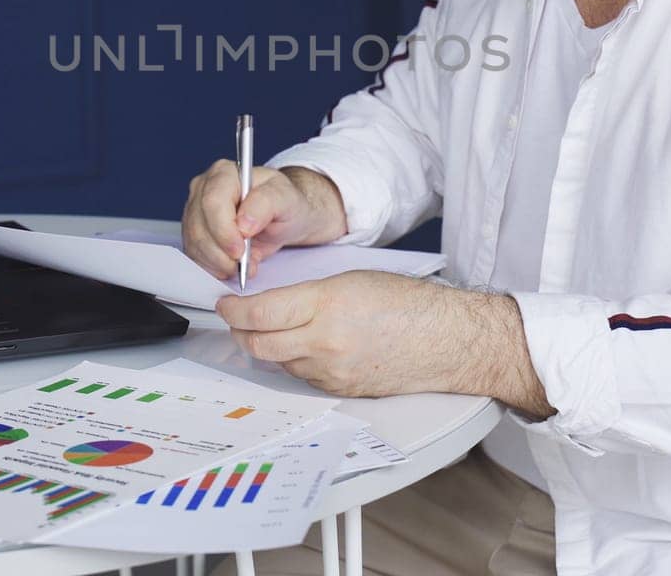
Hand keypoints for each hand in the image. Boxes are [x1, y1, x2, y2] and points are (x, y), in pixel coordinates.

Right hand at [180, 163, 345, 279]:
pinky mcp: (194, 232)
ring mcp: (195, 211)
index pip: (212, 202)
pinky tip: (231, 266)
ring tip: (243, 266)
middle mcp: (204, 189)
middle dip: (221, 252)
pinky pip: (194, 255)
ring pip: (195, 243)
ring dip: (218, 262)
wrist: (283, 217)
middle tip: (245, 263)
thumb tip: (243, 223)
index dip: (224, 230)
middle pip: (199, 226)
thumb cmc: (285, 203)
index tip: (240, 250)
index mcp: (224, 173)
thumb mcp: (286, 199)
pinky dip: (213, 266)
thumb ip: (265, 204)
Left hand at [216, 271, 553, 415]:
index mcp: (327, 306)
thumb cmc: (408, 303)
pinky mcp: (340, 391)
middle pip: (259, 345)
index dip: (233, 310)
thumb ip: (308, 294)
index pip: (260, 314)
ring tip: (272, 329)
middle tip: (235, 319)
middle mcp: (325, 343)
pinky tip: (305, 346)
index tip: (225, 303)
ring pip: (279, 362)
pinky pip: (302, 376)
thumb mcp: (352, 280)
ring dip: (268, 346)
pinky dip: (295, 361)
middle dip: (239, 332)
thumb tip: (271, 305)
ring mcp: (331, 373)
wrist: (445, 340)